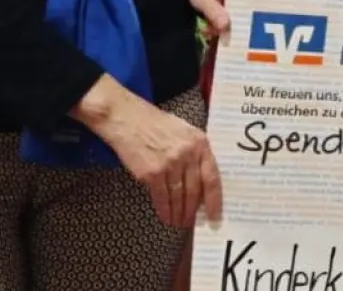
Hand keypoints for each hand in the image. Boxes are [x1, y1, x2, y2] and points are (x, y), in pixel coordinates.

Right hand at [74, 77, 222, 227]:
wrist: (128, 119)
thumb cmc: (158, 125)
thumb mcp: (186, 132)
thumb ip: (197, 153)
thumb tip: (204, 184)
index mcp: (200, 143)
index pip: (212, 177)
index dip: (214, 200)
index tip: (214, 216)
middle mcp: (187, 155)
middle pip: (194, 191)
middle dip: (193, 211)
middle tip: (192, 222)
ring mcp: (169, 165)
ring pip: (178, 197)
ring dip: (179, 214)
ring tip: (179, 223)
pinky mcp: (150, 173)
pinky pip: (161, 197)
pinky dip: (164, 210)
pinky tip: (166, 217)